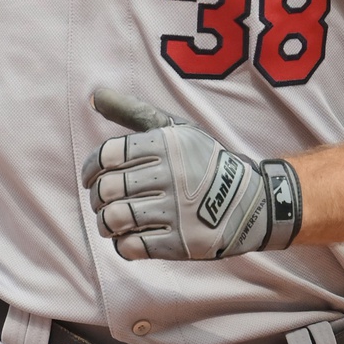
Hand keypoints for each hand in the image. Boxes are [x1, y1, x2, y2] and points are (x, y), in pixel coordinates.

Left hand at [80, 88, 303, 260]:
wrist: (253, 202)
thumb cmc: (204, 162)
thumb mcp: (177, 130)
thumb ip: (134, 112)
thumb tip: (95, 97)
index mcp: (165, 145)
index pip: (108, 155)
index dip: (90, 169)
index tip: (91, 179)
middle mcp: (170, 175)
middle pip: (108, 189)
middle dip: (97, 199)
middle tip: (103, 203)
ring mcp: (176, 210)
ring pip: (115, 219)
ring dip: (105, 224)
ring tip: (111, 223)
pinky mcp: (181, 242)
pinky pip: (132, 246)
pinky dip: (122, 245)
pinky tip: (129, 239)